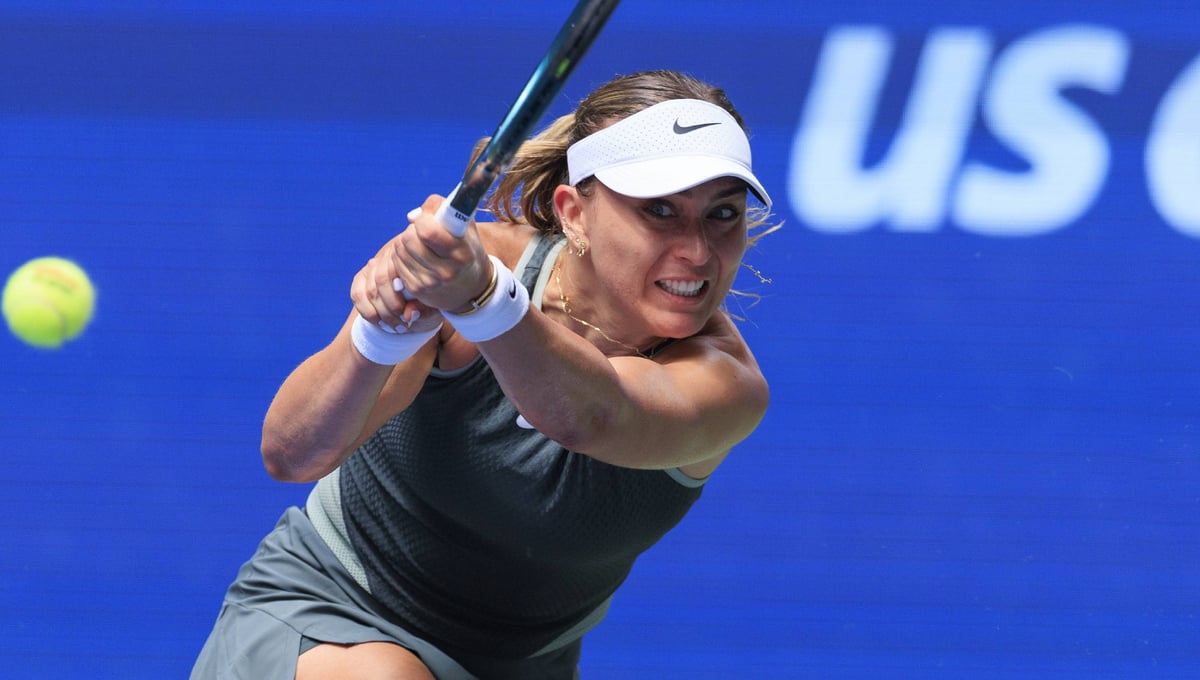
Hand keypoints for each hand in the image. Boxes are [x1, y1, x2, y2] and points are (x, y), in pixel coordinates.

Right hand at [350, 239, 441, 333]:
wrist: (416, 303)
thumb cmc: (429, 302)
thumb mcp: (433, 307)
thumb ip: (423, 310)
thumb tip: (408, 315)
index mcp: (410, 255)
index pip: (398, 270)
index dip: (400, 296)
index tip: (407, 317)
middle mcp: (390, 255)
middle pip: (381, 280)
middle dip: (391, 308)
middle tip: (403, 326)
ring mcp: (373, 266)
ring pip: (369, 290)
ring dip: (381, 314)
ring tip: (395, 328)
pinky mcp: (361, 278)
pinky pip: (357, 295)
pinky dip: (368, 313)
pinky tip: (381, 324)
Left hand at [390, 194, 492, 312]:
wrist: (471, 286)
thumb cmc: (466, 248)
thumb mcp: (465, 225)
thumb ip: (443, 209)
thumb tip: (412, 216)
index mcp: (461, 254)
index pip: (427, 232)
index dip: (423, 219)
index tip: (428, 219)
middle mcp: (446, 272)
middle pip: (408, 239)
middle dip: (413, 230)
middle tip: (424, 232)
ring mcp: (430, 283)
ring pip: (399, 249)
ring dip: (406, 242)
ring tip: (421, 245)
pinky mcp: (417, 289)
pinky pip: (396, 263)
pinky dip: (403, 256)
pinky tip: (417, 258)